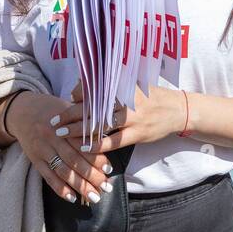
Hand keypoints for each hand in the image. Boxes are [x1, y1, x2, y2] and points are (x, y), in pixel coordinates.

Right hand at [4, 90, 111, 204]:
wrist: (23, 111)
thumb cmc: (53, 110)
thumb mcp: (69, 110)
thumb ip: (85, 123)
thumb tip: (105, 139)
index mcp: (65, 125)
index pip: (83, 144)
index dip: (96, 157)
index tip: (109, 169)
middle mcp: (53, 138)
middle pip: (74, 161)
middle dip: (92, 176)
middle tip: (106, 188)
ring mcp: (43, 150)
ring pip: (63, 171)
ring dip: (79, 186)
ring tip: (94, 197)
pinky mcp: (35, 160)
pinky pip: (48, 176)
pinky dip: (60, 188)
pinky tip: (72, 198)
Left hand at [53, 86, 186, 154]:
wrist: (178, 110)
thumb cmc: (151, 97)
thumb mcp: (133, 84)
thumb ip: (109, 85)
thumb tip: (80, 87)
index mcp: (125, 85)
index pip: (96, 87)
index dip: (78, 93)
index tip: (67, 99)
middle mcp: (127, 99)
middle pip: (93, 106)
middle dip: (71, 114)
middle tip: (54, 121)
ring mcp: (133, 117)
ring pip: (100, 124)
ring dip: (79, 130)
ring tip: (62, 134)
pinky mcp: (138, 133)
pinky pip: (114, 140)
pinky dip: (97, 144)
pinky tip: (83, 147)